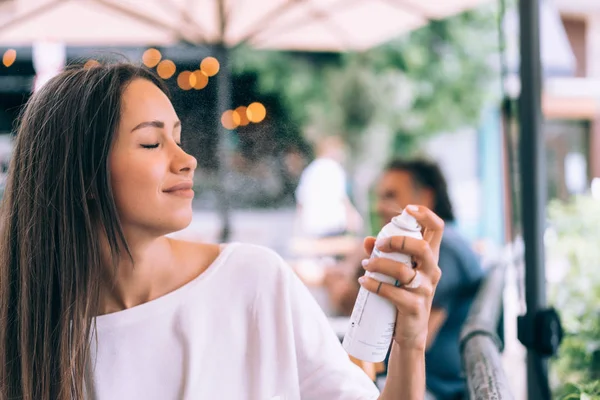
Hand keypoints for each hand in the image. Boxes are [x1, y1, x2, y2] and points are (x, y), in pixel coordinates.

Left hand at [358, 206, 443, 349]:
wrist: (409, 332)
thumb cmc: (402, 295)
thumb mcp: (396, 271)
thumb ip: (383, 254)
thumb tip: (367, 240)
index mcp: (430, 258)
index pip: (437, 229)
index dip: (426, 215)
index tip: (408, 208)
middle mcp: (432, 271)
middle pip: (422, 247)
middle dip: (397, 241)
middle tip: (379, 245)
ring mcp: (425, 289)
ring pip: (403, 270)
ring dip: (379, 264)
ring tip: (366, 266)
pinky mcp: (415, 307)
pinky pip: (392, 292)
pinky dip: (374, 285)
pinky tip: (364, 282)